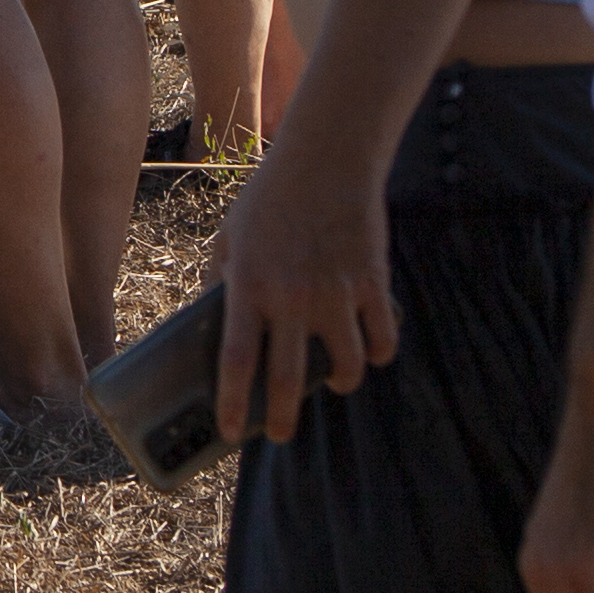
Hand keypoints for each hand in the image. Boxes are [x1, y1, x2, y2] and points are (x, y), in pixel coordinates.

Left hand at [213, 148, 398, 445]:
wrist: (326, 159)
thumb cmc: (270, 198)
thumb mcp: (230, 236)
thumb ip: (220, 280)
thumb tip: (211, 318)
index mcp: (248, 286)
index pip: (236, 362)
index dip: (234, 405)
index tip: (231, 433)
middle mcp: (291, 298)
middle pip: (286, 380)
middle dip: (281, 419)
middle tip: (279, 434)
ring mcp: (335, 293)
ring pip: (346, 367)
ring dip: (339, 385)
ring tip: (332, 384)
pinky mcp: (371, 283)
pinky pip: (382, 338)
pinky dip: (378, 354)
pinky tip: (369, 353)